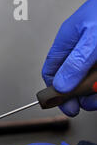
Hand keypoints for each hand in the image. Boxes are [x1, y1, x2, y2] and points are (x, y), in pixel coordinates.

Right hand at [42, 0, 96, 116]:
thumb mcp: (92, 39)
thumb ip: (75, 63)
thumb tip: (61, 85)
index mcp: (69, 40)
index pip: (52, 70)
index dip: (54, 89)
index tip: (61, 103)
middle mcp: (82, 47)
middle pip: (73, 78)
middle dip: (78, 93)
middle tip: (83, 105)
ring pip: (91, 78)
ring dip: (95, 90)